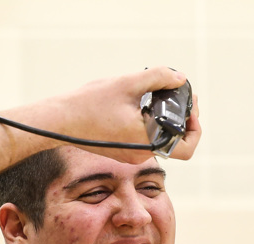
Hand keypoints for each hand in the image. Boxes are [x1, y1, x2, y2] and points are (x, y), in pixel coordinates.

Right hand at [51, 66, 201, 162]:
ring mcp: (130, 156)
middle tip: (178, 94)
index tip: (189, 106)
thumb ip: (159, 78)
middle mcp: (141, 155)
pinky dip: (149, 123)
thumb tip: (180, 78)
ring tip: (158, 95)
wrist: (58, 122)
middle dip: (181, 118)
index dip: (195, 127)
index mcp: (146, 141)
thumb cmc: (88, 104)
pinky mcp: (121, 152)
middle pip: (175, 141)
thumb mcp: (127, 83)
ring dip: (164, 119)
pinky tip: (140, 104)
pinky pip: (144, 140)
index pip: (186, 146)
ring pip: (159, 139)